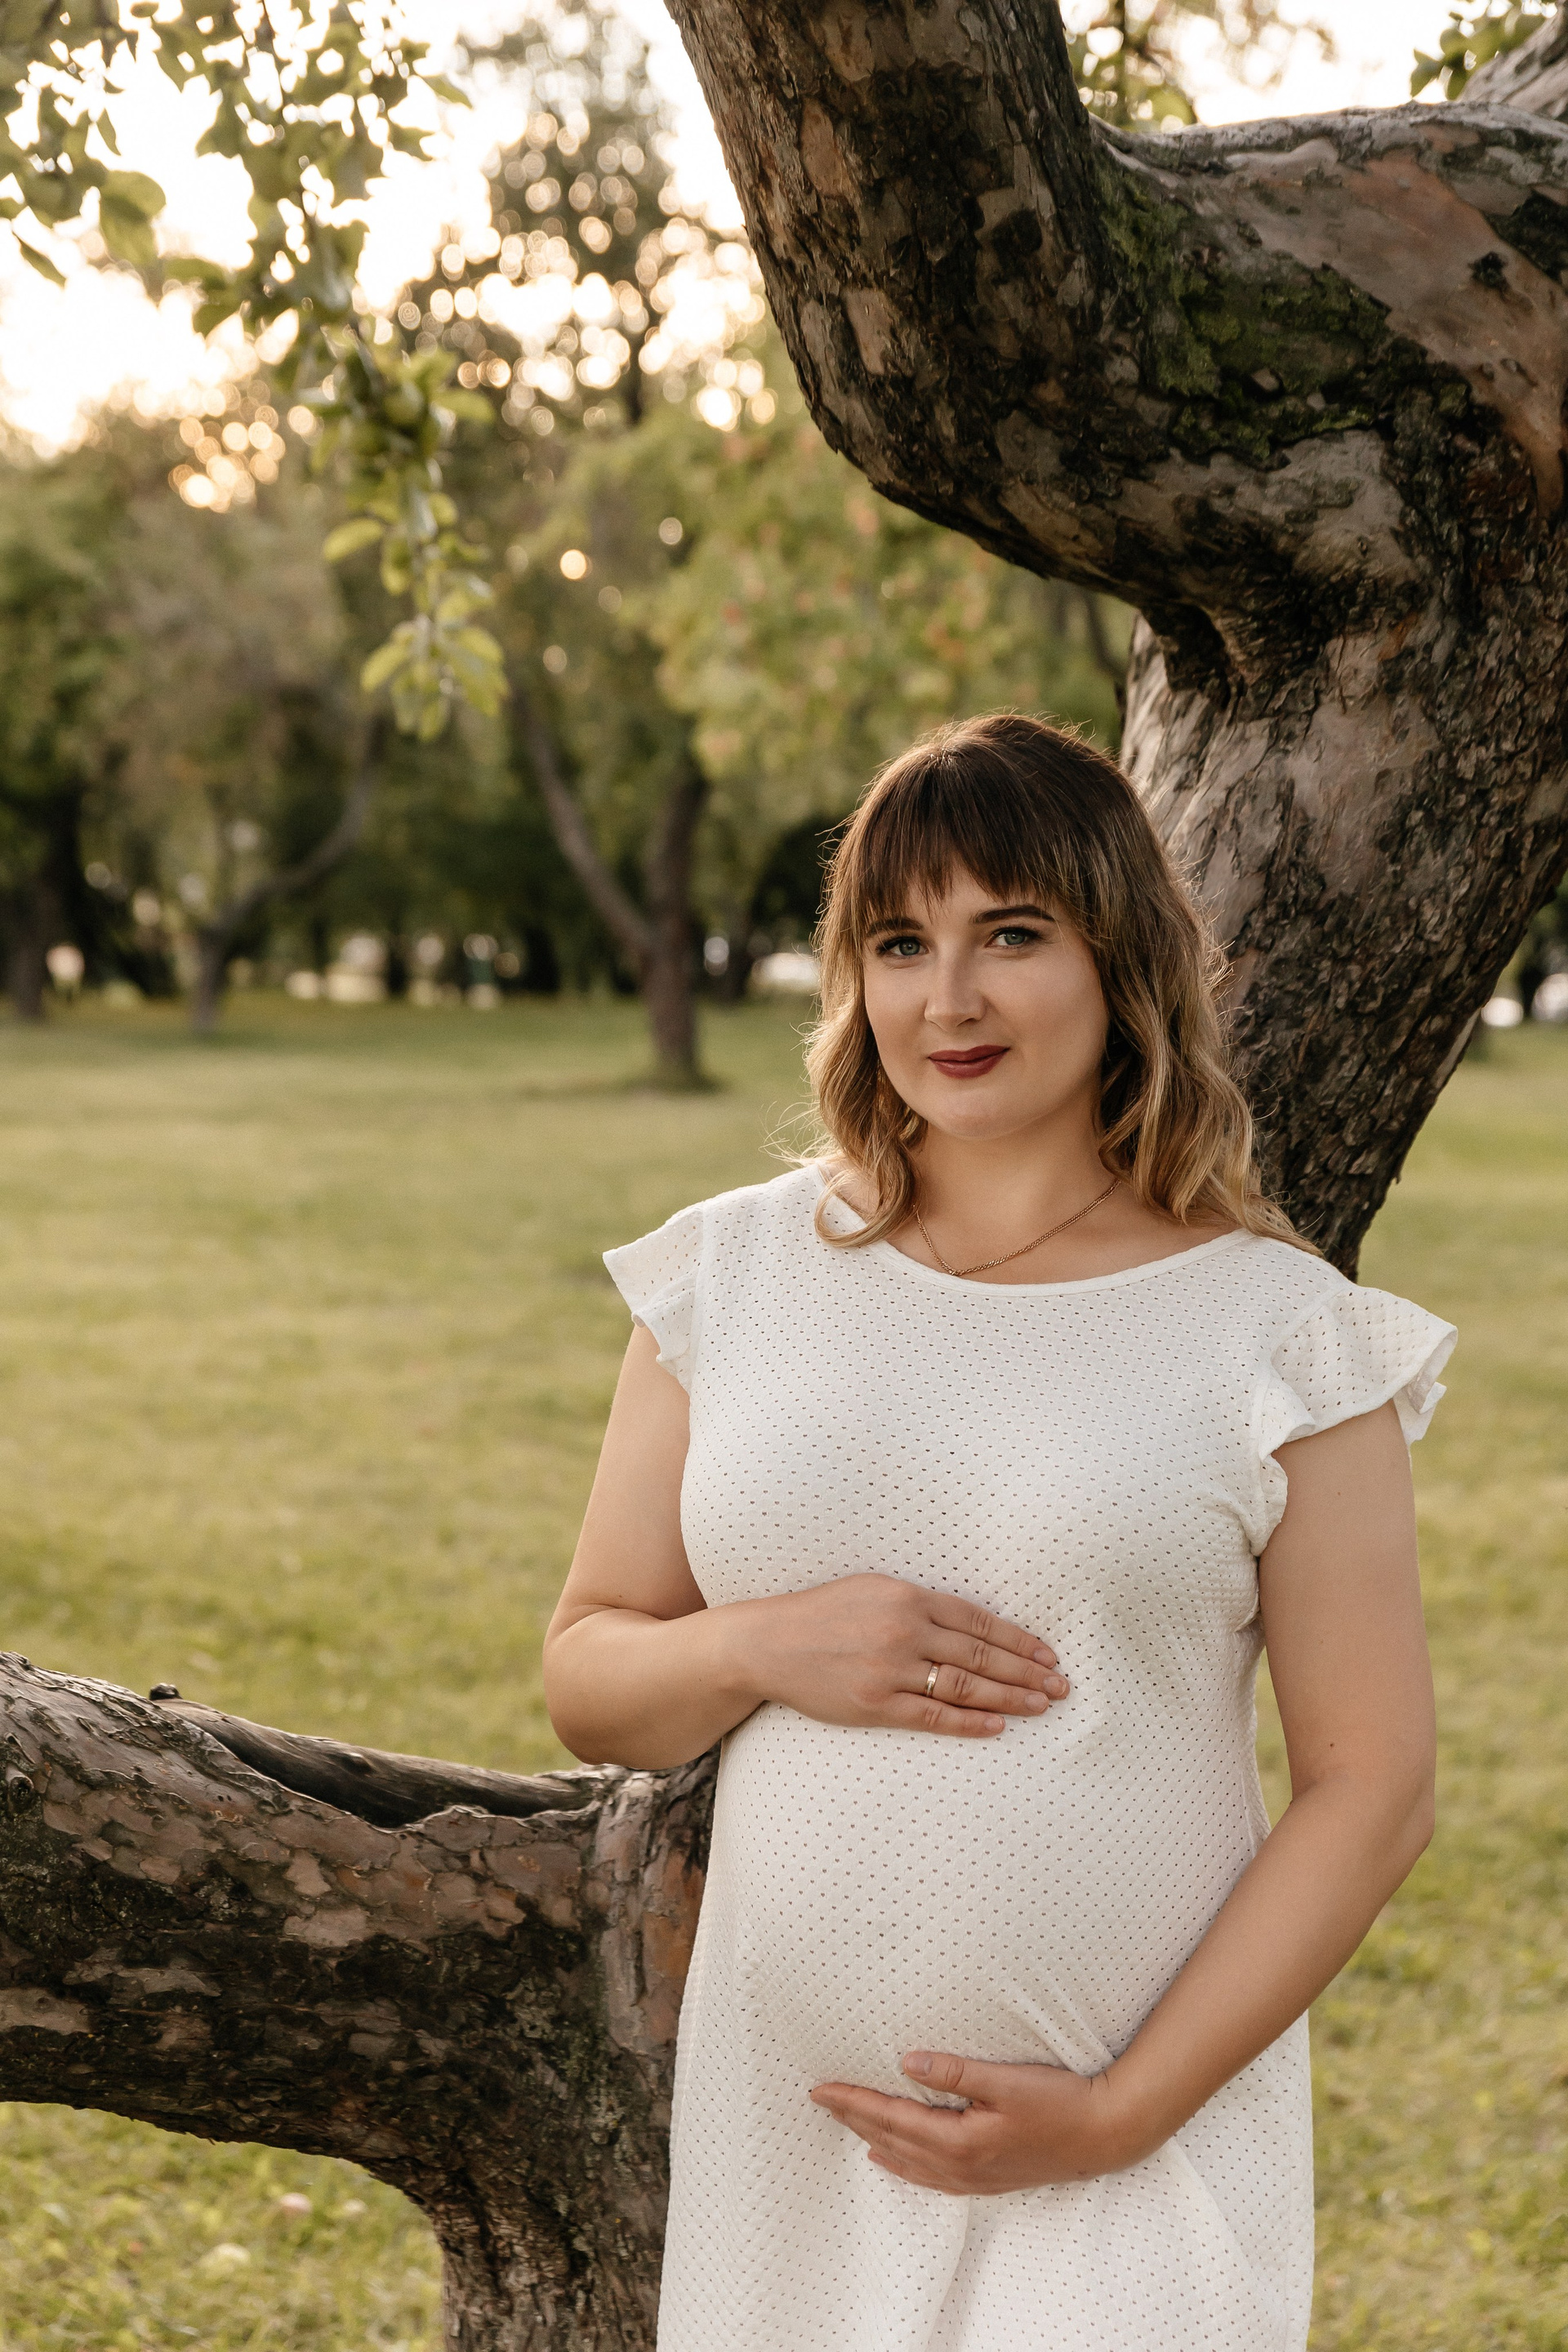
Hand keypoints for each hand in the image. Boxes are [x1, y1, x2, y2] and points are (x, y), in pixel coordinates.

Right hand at [738, 1573, 1067, 1737]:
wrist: (769, 1643)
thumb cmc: (824, 1613)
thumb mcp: (874, 1588)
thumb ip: (921, 1603)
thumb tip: (973, 1625)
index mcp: (908, 1596)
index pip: (980, 1620)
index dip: (1020, 1640)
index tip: (1049, 1655)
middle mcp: (905, 1630)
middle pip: (982, 1654)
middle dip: (1028, 1672)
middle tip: (1062, 1687)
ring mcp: (890, 1669)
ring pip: (966, 1686)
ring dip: (1010, 1698)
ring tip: (1042, 1707)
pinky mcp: (875, 1705)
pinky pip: (933, 1717)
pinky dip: (969, 1723)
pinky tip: (998, 1727)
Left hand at [810, 2050, 1146, 2193]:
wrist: (1103, 2136)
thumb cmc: (1059, 2103)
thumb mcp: (1006, 2080)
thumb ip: (954, 2072)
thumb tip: (907, 2061)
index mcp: (958, 2141)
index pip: (890, 2117)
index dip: (853, 2102)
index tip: (820, 2088)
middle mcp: (958, 2166)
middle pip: (891, 2140)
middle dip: (853, 2119)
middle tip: (819, 2100)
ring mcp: (972, 2177)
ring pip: (905, 2160)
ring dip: (871, 2139)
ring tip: (845, 2124)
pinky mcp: (985, 2179)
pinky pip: (928, 2177)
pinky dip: (901, 2166)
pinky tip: (890, 2159)